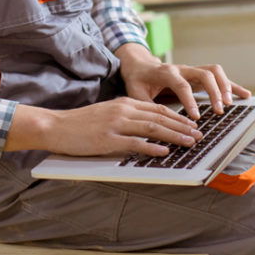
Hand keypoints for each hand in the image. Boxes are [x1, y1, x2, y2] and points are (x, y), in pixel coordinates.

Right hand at [35, 97, 202, 156]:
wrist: (55, 125)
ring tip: (190, 142)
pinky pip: (135, 143)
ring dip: (174, 136)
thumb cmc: (80, 123)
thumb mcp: (107, 113)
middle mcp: (123, 110)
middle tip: (198, 134)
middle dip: (182, 126)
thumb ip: (127, 118)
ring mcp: (116, 124)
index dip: (178, 117)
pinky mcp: (108, 139)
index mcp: (124, 103)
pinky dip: (152, 147)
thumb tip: (147, 129)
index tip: (191, 125)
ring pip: (153, 128)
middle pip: (160, 117)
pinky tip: (164, 152)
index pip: (158, 108)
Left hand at [116, 43, 251, 119]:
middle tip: (218, 110)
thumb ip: (145, 107)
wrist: (140, 64)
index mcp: (166, 72)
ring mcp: (192, 70)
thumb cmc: (138, 80)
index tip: (196, 117)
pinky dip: (232, 85)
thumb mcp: (135, 93)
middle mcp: (182, 68)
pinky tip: (244, 95)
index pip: (182, 85)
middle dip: (214, 92)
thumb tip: (153, 125)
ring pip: (214, 71)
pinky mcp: (198, 75)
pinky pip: (218, 77)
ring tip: (230, 103)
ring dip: (225, 86)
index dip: (190, 100)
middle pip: (204, 74)